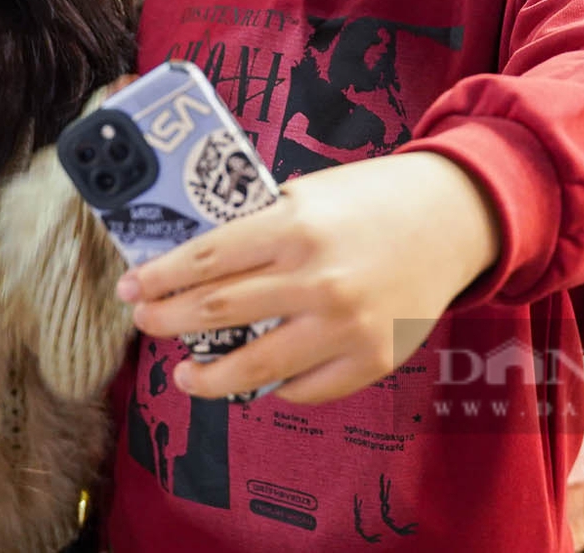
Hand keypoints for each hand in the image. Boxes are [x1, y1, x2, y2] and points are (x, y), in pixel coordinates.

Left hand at [118, 151, 497, 404]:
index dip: (159, 277)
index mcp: (294, 227)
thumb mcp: (307, 194)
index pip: (205, 258)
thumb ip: (259, 226)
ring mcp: (344, 326)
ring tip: (185, 374)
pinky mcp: (371, 360)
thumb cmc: (372, 199)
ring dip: (207, 375)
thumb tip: (194, 261)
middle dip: (167, 320)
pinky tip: (257, 380)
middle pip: (217, 312)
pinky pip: (304, 389)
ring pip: (253, 366)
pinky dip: (274, 388)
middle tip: (144, 323)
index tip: (131, 287)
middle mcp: (316, 280)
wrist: (452, 219)